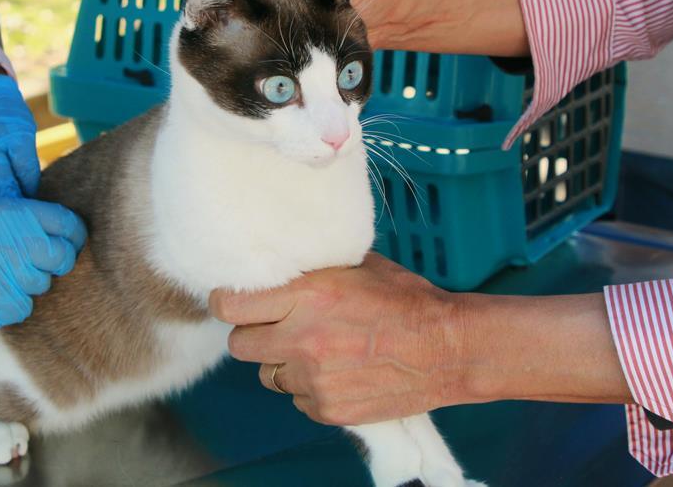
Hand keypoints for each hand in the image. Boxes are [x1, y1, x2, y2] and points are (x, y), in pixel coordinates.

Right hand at [0, 197, 86, 330]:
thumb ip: (22, 216)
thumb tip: (66, 232)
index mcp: (9, 212)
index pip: (67, 224)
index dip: (72, 235)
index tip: (68, 241)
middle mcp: (10, 242)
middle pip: (61, 258)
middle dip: (54, 261)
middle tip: (33, 262)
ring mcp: (2, 276)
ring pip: (41, 285)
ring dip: (27, 283)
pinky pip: (21, 308)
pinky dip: (10, 303)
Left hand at [210, 254, 465, 425]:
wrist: (448, 349)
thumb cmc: (405, 300)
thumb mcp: (357, 267)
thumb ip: (313, 270)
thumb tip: (278, 262)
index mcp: (307, 297)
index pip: (230, 306)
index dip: (225, 302)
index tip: (230, 300)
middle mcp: (303, 340)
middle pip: (240, 345)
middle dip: (254, 334)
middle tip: (276, 326)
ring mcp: (313, 380)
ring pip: (267, 374)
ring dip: (282, 363)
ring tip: (317, 350)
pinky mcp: (327, 410)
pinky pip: (297, 399)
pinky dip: (309, 388)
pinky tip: (338, 371)